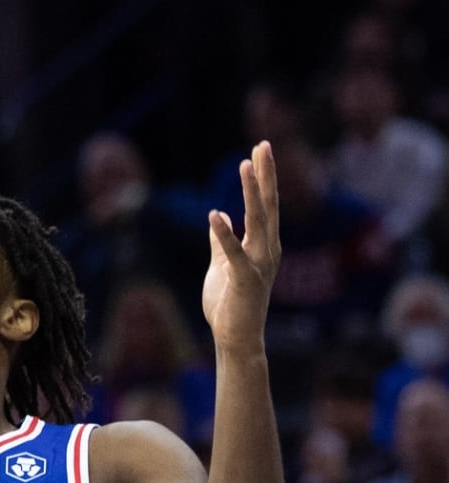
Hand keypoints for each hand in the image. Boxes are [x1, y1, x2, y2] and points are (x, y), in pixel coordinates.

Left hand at [202, 141, 280, 353]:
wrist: (236, 338)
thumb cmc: (230, 304)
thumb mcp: (222, 265)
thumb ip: (222, 241)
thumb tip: (221, 216)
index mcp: (262, 245)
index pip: (264, 205)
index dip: (262, 178)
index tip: (259, 150)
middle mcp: (267, 250)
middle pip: (267, 205)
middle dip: (265, 174)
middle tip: (263, 145)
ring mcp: (259, 265)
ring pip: (257, 222)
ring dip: (252, 193)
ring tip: (246, 165)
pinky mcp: (245, 280)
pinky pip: (234, 253)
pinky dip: (224, 234)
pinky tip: (216, 214)